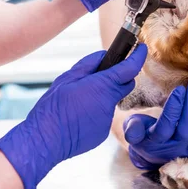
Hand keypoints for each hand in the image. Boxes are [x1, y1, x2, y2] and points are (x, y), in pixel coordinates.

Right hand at [0, 45, 147, 188]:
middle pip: (125, 85)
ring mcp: (107, 120)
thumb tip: (104, 55)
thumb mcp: (68, 77)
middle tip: (101, 76)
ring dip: (102, 97)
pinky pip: (103, 117)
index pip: (130, 68)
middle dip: (119, 78)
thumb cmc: (54, 108)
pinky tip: (78, 116)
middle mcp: (110, 103)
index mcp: (103, 86)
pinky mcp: (102, 133)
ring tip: (79, 101)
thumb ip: (89, 64)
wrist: (45, 140)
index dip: (138, 56)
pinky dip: (95, 113)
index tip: (142, 49)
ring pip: (111, 101)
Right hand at [123, 80, 187, 170]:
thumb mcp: (132, 128)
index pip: (165, 127)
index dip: (173, 109)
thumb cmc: (144, 131)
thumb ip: (132, 128)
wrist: (154, 151)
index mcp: (153, 144)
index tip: (179, 89)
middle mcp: (172, 150)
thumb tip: (132, 132)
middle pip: (185, 130)